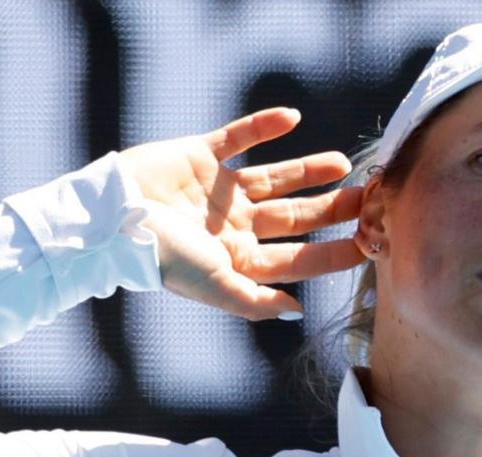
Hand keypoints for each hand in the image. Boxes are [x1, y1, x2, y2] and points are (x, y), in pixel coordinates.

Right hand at [119, 107, 365, 320]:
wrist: (110, 218)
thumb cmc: (164, 258)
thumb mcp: (216, 285)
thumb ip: (256, 301)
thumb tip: (298, 313)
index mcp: (240, 258)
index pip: (300, 257)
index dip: (335, 251)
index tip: (371, 242)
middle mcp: (235, 225)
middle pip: (296, 216)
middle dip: (333, 208)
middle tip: (370, 197)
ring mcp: (218, 190)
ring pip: (275, 178)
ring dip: (309, 170)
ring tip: (343, 163)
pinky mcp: (199, 156)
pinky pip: (238, 137)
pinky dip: (263, 126)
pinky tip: (292, 118)